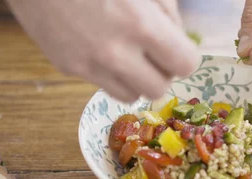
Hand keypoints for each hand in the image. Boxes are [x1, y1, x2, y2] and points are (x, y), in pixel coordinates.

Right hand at [6, 0, 198, 101]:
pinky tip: (103, 48)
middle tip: (153, 51)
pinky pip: (102, 85)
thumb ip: (166, 9)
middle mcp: (115, 53)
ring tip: (128, 53)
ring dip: (136, 79)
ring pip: (131, 95)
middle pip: (158, 89)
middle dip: (161, 72)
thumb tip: (177, 35)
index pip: (184, 65)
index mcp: (140, 24)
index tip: (175, 45)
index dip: (183, 55)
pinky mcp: (66, 66)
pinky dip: (110, 74)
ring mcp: (88, 64)